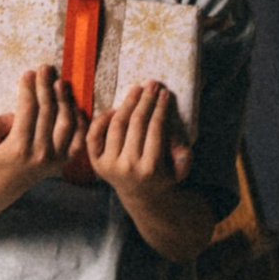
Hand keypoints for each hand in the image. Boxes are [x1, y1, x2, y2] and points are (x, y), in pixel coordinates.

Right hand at [0, 64, 86, 200]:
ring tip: (60, 81)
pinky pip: (79, 136)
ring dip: (64, 99)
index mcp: (19, 147)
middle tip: (44, 68)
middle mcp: (41, 153)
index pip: (28, 110)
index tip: (28, 73)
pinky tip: (73, 103)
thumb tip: (12, 116)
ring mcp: (56, 157)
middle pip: (47, 112)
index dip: (29, 89)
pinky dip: (80, 119)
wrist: (5, 183)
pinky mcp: (66, 159)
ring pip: (65, 121)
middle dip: (45, 87)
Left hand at [84, 79, 188, 202]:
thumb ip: (183, 153)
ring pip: (117, 125)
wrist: (140, 195)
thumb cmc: (162, 175)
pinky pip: (94, 135)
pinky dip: (102, 119)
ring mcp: (109, 164)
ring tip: (136, 90)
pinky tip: (115, 109)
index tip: (165, 93)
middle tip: (152, 84)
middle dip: (146, 100)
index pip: (155, 129)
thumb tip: (173, 132)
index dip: (160, 108)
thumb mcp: (180, 169)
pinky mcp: (96, 162)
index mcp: (150, 168)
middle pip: (136, 123)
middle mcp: (127, 167)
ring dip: (127, 103)